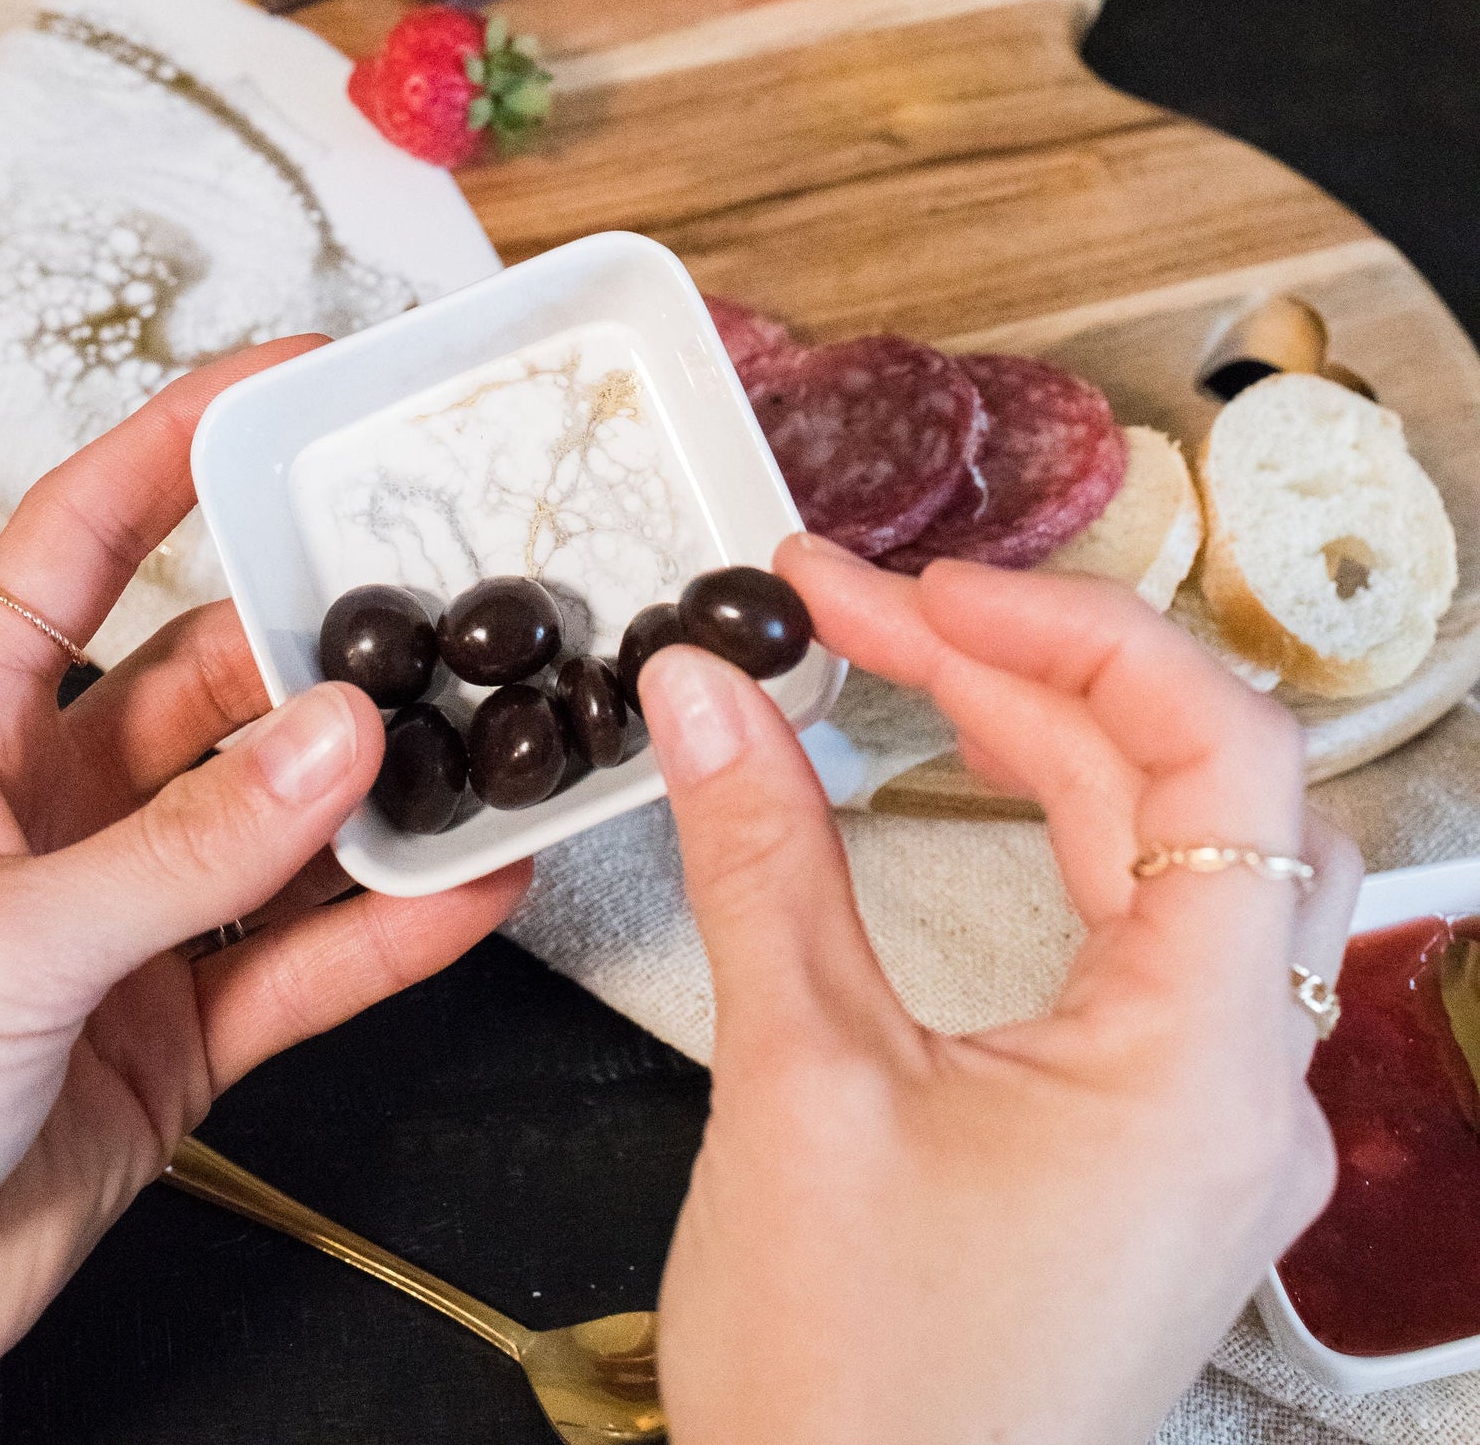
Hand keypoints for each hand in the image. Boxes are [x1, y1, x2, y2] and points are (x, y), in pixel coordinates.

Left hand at [0, 342, 524, 1444]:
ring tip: (491, 740)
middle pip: (209, 684)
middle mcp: (44, 819)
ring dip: (374, 792)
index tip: (281, 382)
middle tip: (442, 594)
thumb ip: (185, 846)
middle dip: (318, 638)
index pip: (71, 549)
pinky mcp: (163, 1049)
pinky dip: (386, 933)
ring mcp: (111, 934)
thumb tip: (339, 734)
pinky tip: (469, 894)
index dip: (168, 450)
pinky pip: (298, 965)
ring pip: (273, 824)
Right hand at [641, 533, 1358, 1444]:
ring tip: (898, 663)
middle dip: (1020, 670)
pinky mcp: (1153, 1158)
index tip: (920, 588)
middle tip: (854, 608)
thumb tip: (706, 684)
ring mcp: (1210, 1131)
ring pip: (1176, 857)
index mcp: (1202, 1067)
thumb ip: (760, 856)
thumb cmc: (853, 1395)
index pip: (1222, 753)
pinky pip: (1145, 942)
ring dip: (1046, 742)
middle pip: (1191, 792)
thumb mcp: (795, 1088)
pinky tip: (954, 792)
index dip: (1077, 631)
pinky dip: (1052, 839)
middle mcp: (1246, 1091)